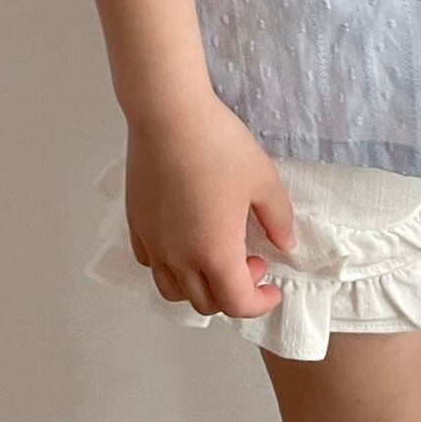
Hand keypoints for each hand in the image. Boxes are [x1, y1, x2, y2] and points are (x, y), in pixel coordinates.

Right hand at [124, 94, 295, 318]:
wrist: (169, 117)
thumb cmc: (220, 146)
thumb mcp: (264, 180)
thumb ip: (278, 219)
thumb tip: (284, 245)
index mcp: (215, 253)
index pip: (237, 304)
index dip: (260, 303)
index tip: (272, 287)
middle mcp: (179, 258)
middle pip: (205, 303)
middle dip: (233, 293)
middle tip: (251, 260)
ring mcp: (153, 243)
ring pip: (173, 290)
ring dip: (200, 286)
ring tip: (217, 254)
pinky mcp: (136, 224)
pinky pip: (151, 263)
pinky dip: (171, 266)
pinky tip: (185, 238)